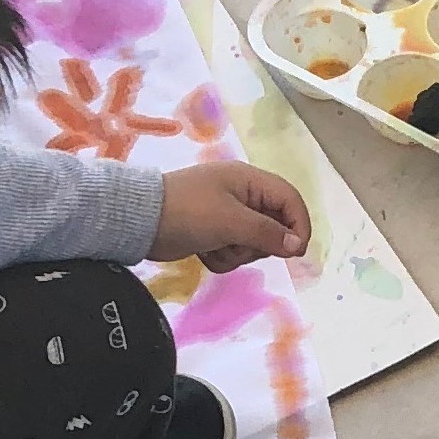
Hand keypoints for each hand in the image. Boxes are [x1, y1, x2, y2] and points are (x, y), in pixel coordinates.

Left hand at [150, 162, 311, 271]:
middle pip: (274, 226)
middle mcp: (242, 196)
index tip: (295, 252)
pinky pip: (234, 252)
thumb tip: (297, 246)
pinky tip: (204, 251)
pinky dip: (222, 257)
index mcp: (249, 181)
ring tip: (214, 246)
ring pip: (254, 244)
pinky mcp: (213, 234)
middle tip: (238, 244)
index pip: (290, 200)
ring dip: (237, 253)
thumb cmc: (188, 212)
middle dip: (258, 243)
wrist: (139, 221)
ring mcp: (227, 215)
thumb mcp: (231, 221)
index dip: (299, 224)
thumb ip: (268, 233)